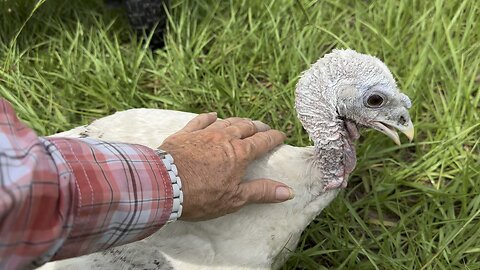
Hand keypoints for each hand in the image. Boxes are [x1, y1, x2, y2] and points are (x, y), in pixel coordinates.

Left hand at [160, 112, 292, 220]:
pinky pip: (200, 120)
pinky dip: (209, 117)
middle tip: (264, 129)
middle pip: (246, 126)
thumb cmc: (201, 196)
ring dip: (238, 121)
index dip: (274, 138)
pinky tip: (213, 115)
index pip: (263, 141)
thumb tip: (288, 192)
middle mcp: (224, 138)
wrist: (164, 185)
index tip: (282, 136)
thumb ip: (262, 192)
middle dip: (258, 127)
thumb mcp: (235, 198)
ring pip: (226, 121)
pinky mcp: (186, 133)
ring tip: (244, 122)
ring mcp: (204, 133)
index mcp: (240, 153)